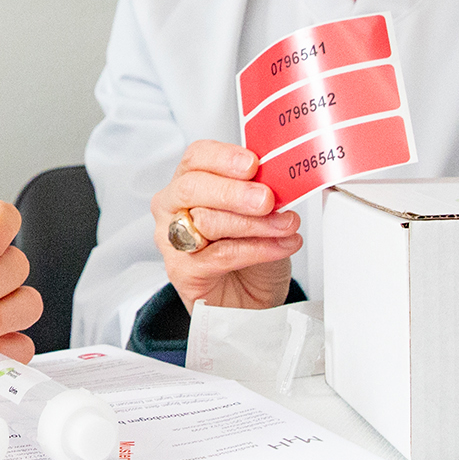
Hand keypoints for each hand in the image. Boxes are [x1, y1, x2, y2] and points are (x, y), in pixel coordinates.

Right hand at [151, 140, 301, 312]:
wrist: (247, 302)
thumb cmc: (249, 254)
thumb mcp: (260, 214)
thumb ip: (261, 192)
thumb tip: (279, 177)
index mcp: (189, 182)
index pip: (196, 157)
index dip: (224, 157)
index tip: (253, 164)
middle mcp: (172, 208)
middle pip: (192, 187)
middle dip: (235, 192)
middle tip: (267, 199)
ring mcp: (172, 241)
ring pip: (207, 221)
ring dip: (254, 223)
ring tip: (285, 225)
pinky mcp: (182, 271)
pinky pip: (220, 255)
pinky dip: (257, 249)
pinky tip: (280, 246)